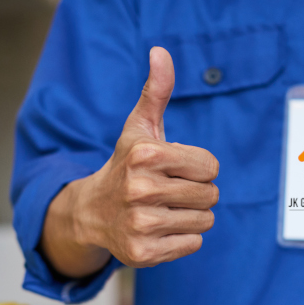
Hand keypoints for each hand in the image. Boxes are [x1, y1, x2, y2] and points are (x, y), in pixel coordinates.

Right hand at [40, 47, 218, 277]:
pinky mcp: (143, 253)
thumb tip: (160, 51)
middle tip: (169, 191)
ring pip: (205, 221)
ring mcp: (140, 224)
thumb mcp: (139, 127)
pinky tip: (159, 228)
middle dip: (196, 192)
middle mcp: (140, 190)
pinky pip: (193, 244)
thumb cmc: (127, 164)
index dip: (199, 168)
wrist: (92, 212)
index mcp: (145, 155)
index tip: (174, 169)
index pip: (211, 167)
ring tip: (164, 209)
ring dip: (192, 215)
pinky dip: (182, 238)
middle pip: (210, 195)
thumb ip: (156, 91)